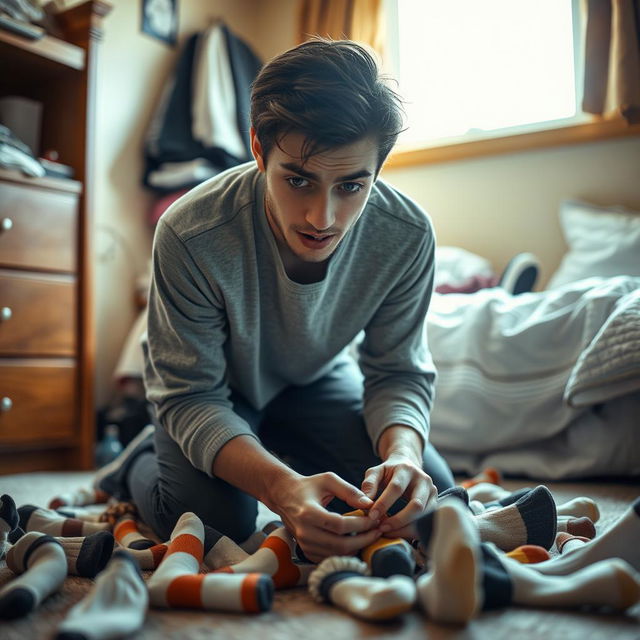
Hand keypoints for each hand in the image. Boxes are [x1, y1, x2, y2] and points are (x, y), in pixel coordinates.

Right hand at [266, 471, 381, 562]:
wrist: (285, 496)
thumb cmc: (309, 486)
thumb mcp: (328, 480)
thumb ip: (349, 491)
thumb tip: (370, 504)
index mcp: (308, 513)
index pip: (340, 525)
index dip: (361, 524)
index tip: (374, 517)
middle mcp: (304, 532)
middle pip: (340, 545)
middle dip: (364, 538)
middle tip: (378, 529)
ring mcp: (304, 545)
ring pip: (338, 554)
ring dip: (358, 546)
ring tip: (371, 534)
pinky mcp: (307, 552)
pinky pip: (331, 558)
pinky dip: (347, 552)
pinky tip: (356, 540)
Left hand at [361, 453, 436, 539]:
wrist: (408, 465)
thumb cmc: (389, 471)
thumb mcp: (376, 472)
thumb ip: (369, 484)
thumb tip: (364, 503)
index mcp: (406, 469)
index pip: (396, 488)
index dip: (384, 504)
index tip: (372, 516)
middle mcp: (423, 480)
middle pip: (416, 505)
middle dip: (398, 520)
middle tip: (381, 528)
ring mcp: (433, 492)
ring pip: (424, 516)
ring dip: (406, 528)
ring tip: (388, 532)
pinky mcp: (436, 504)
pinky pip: (427, 522)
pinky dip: (413, 531)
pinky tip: (399, 533)